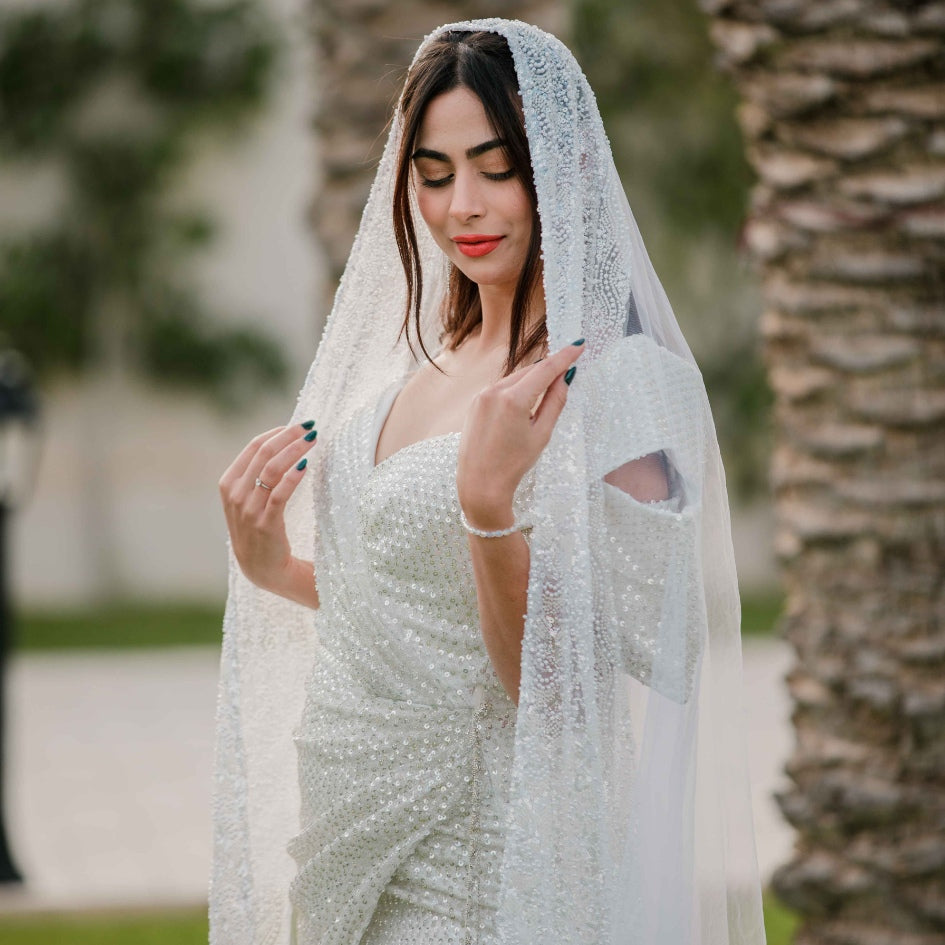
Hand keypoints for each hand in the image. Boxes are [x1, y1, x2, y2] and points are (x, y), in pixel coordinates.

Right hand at [218, 421, 317, 594]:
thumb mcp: (249, 499)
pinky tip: (306, 466)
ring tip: (313, 440)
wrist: (262, 568)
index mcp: (228, 484)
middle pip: (263, 453)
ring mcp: (249, 510)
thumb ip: (257, 474)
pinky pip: (279, 494)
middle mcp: (235, 495)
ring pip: (271, 469)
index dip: (276, 433)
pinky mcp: (265, 524)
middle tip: (310, 427)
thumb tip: (282, 443)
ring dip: (294, 450)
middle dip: (289, 436)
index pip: (252, 447)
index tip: (297, 425)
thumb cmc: (259, 528)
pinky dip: (293, 477)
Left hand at [457, 339, 584, 528]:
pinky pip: (501, 388)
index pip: (545, 369)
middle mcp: (494, 392)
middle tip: (569, 367)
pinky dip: (516, 388)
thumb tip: (564, 378)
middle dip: (549, 368)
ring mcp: (481, 396)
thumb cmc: (513, 464)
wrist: (480, 484)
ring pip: (515, 378)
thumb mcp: (541, 434)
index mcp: (514, 400)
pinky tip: (524, 401)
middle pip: (530, 370)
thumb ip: (555, 402)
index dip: (564, 356)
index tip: (579, 345)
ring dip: (532, 379)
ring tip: (547, 390)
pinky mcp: (475, 402)